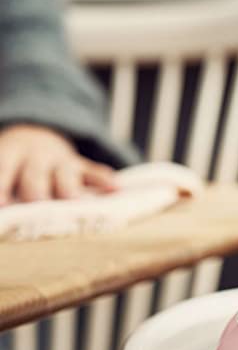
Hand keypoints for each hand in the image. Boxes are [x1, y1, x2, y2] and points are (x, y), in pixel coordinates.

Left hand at [0, 123, 115, 204]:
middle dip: (37, 192)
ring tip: (73, 201)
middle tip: (38, 206)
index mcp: (11, 153)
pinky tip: (116, 188)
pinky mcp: (82, 167)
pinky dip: (105, 180)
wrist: (34, 140)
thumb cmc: (13, 166)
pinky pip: (95, 172)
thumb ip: (6, 184)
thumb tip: (6, 209)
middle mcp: (37, 155)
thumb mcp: (5, 166)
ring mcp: (62, 161)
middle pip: (36, 175)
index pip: (4, 168)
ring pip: (65, 175)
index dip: (2, 186)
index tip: (3, 205)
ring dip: (69, 189)